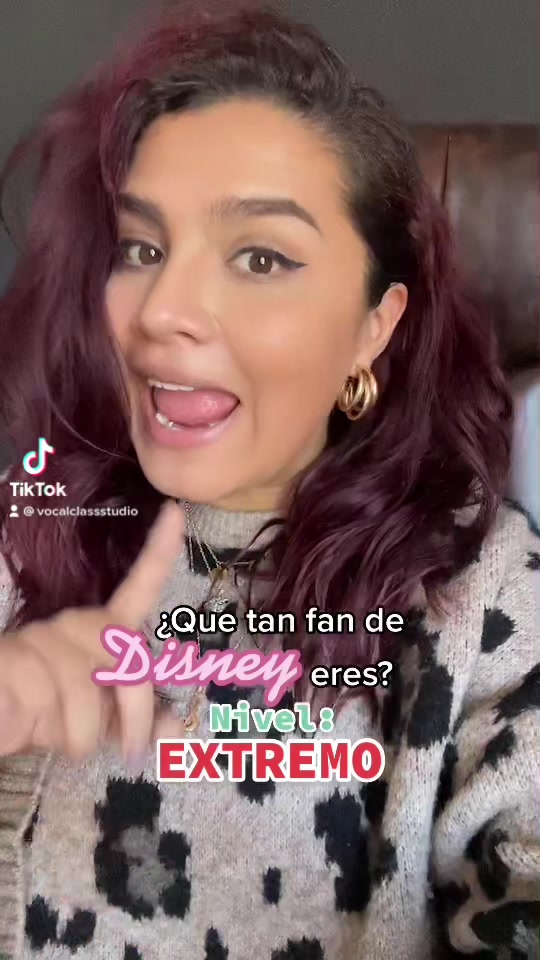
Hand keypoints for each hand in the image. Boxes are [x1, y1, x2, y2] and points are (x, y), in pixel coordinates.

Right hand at [0, 500, 184, 764]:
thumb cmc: (43, 715)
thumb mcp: (99, 720)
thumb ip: (137, 720)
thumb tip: (178, 730)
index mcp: (100, 629)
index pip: (138, 585)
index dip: (160, 550)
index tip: (175, 510)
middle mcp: (76, 624)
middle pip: (133, 662)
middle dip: (138, 715)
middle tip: (134, 751)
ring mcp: (45, 639)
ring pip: (95, 690)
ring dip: (91, 734)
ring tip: (70, 743)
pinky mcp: (20, 661)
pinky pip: (63, 706)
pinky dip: (63, 737)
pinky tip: (36, 730)